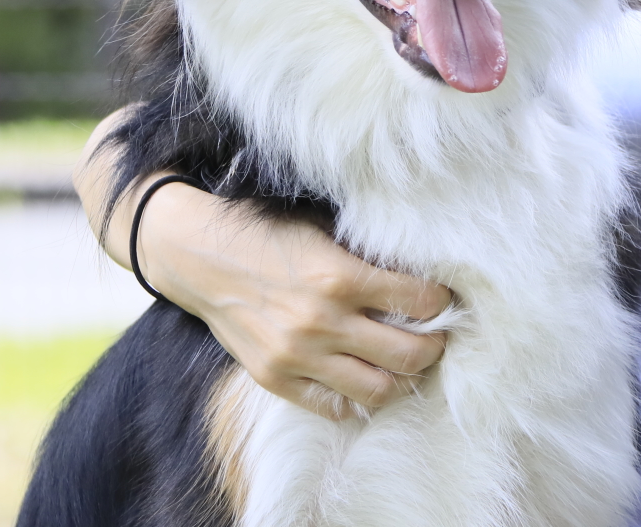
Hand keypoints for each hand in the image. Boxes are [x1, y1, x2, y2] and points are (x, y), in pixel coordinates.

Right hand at [78, 111, 452, 420]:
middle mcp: (322, 321)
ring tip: (404, 364)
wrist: (198, 257)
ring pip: (378, 391)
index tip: (442, 299)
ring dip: (402, 379)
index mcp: (339, 276)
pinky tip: (365, 378)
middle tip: (435, 337)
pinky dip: (358, 398)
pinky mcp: (276, 379)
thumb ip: (366, 258)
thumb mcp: (323, 232)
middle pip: (409, 354)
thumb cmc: (267, 236)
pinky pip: (335, 407)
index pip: (419, 300)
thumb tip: (420, 276)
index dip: (440, 301)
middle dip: (434, 346)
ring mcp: (297, 356)